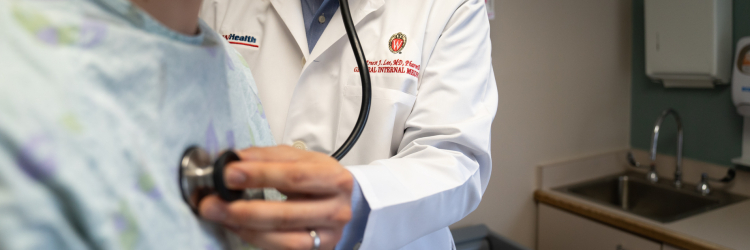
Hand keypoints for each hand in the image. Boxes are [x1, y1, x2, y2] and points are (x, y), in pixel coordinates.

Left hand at [199, 146, 352, 249]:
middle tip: (212, 201)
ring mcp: (328, 236)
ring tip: (218, 214)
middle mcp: (337, 210)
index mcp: (336, 179)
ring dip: (244, 227)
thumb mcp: (299, 159)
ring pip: (283, 238)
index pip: (295, 177)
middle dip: (244, 208)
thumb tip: (233, 158)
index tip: (228, 173)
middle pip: (286, 213)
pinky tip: (235, 226)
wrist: (340, 201)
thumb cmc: (316, 178)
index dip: (260, 175)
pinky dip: (253, 238)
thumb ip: (267, 157)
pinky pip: (281, 249)